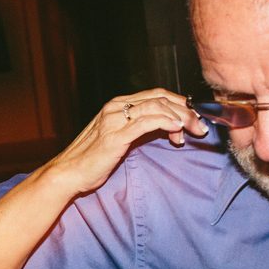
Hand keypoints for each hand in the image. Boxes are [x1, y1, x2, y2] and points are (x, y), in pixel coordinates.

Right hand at [45, 90, 205, 197]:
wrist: (67, 173)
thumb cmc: (91, 160)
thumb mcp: (117, 139)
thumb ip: (137, 130)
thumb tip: (164, 129)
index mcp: (116, 105)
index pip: (156, 95)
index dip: (180, 103)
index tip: (194, 118)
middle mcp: (116, 107)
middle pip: (161, 98)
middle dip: (186, 109)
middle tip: (201, 125)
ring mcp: (115, 119)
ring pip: (158, 107)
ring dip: (182, 117)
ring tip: (193, 131)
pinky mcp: (116, 135)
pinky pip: (148, 122)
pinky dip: (168, 123)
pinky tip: (178, 131)